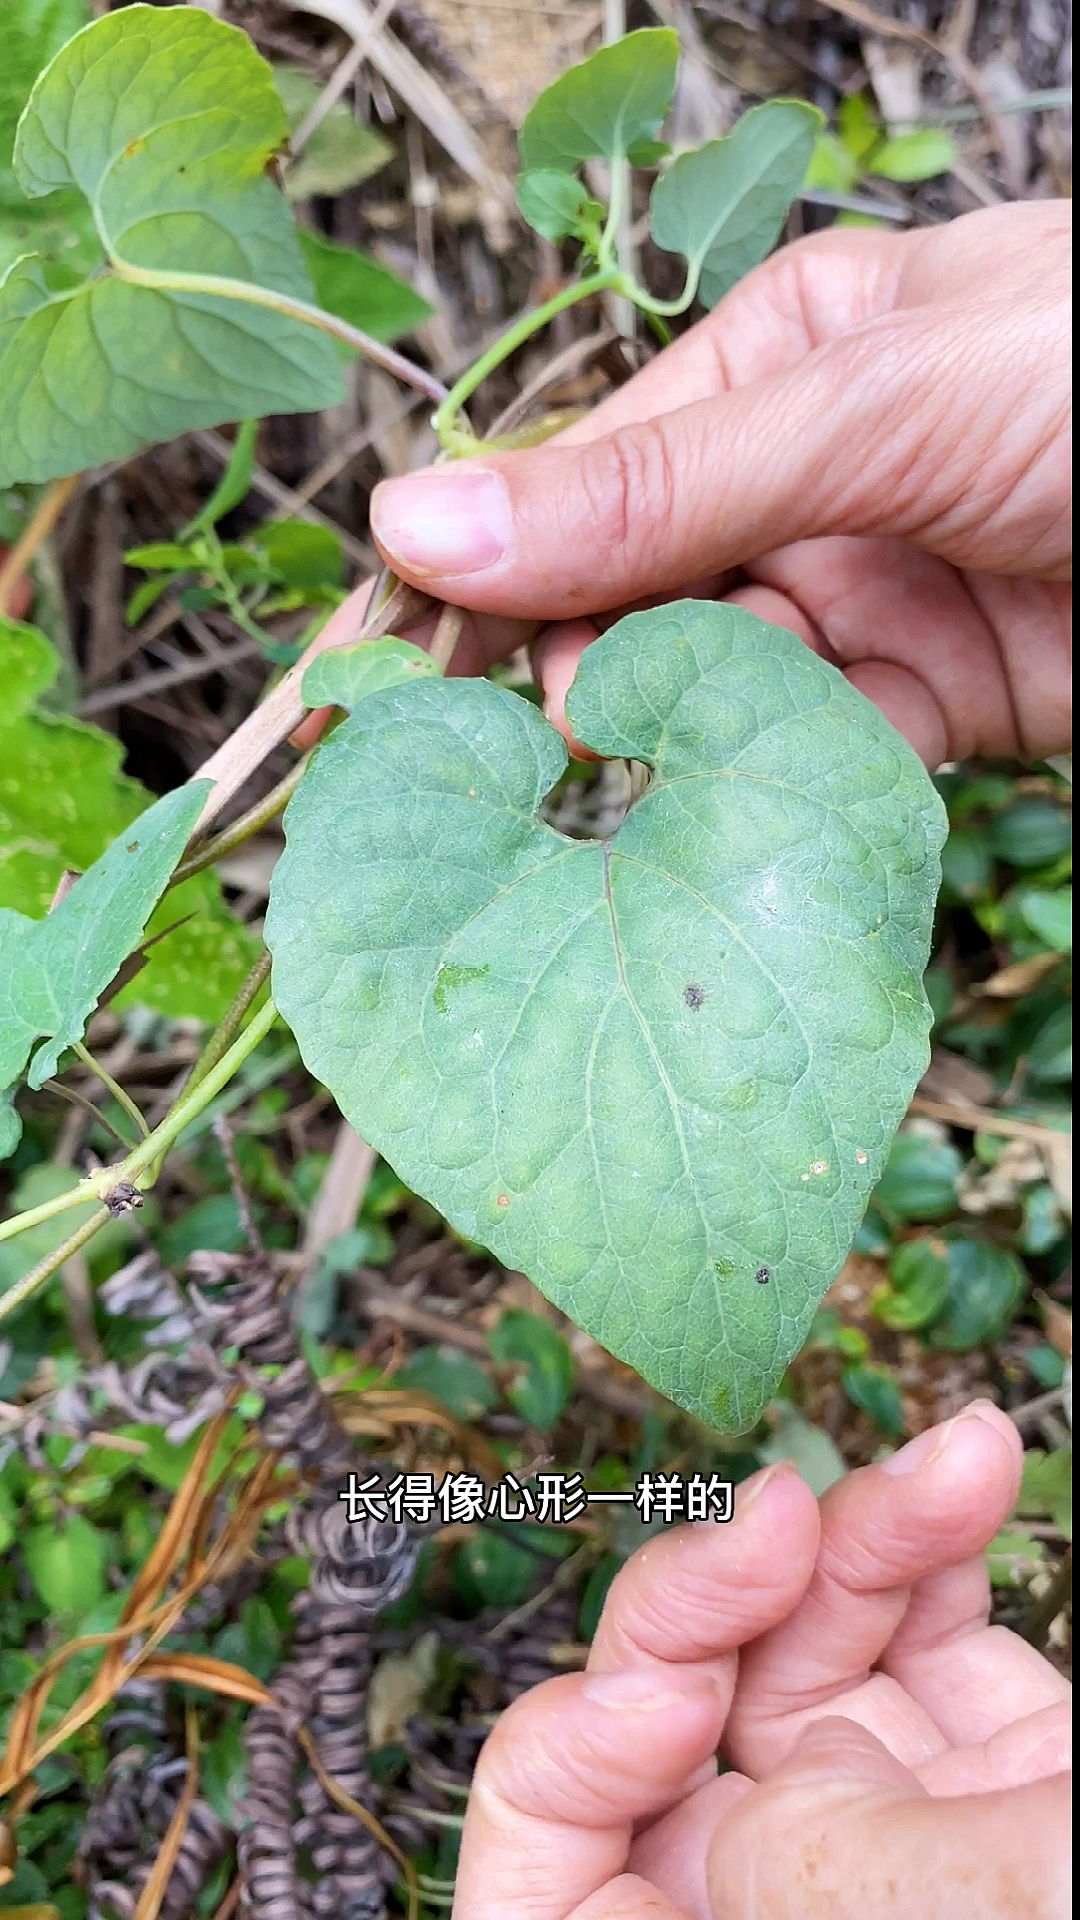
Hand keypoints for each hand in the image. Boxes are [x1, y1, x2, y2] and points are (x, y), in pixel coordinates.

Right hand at [367, 201, 1070, 767]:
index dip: (489, 582)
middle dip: (573, 688)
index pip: (585, 482)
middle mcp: (808, 485)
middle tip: (516, 781)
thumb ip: (661, 483)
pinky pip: (817, 769)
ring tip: (604, 831)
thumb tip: (421, 523)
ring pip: (716, 699)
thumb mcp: (875, 401)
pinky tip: (719, 847)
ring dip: (667, 764)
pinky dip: (769, 810)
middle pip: (635, 602)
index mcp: (779, 365)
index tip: (398, 689)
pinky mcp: (938, 709)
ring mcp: (870, 601)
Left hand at [452, 1402, 1070, 1918]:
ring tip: (957, 1452)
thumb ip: (843, 1889)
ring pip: (810, 1651)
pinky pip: (925, 1636)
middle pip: (680, 1724)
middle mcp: (806, 1912)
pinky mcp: (1001, 1772)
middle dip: (722, 1594)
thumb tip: (748, 1821)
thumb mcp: (1004, 1919)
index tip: (656, 1692)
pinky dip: (931, 1547)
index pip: (552, 1878)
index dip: (572, 1763)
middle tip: (792, 1506)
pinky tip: (972, 1479)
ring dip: (859, 1535)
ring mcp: (904, 1841)